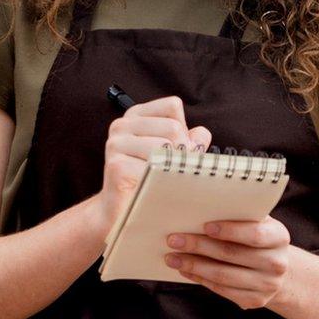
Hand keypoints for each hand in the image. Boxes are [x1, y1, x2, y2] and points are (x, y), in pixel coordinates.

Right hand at [101, 96, 211, 227]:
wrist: (122, 212)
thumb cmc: (149, 178)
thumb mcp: (172, 153)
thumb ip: (189, 139)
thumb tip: (201, 134)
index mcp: (136, 115)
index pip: (172, 106)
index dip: (184, 129)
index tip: (177, 149)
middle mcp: (122, 125)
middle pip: (173, 127)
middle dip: (182, 151)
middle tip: (174, 169)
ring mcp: (116, 144)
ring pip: (165, 146)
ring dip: (173, 167)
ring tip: (165, 179)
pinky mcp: (117, 166)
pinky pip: (154, 168)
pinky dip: (162, 180)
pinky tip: (154, 188)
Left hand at [164, 216, 295, 309]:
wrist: (278, 270)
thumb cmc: (258, 238)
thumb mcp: (258, 223)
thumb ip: (238, 215)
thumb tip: (200, 209)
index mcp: (279, 237)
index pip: (254, 234)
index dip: (230, 230)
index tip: (205, 225)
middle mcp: (277, 263)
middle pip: (231, 254)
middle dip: (199, 246)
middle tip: (173, 240)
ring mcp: (267, 285)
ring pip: (223, 275)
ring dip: (193, 266)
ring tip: (172, 258)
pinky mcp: (254, 300)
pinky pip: (222, 290)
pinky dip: (200, 279)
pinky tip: (185, 270)